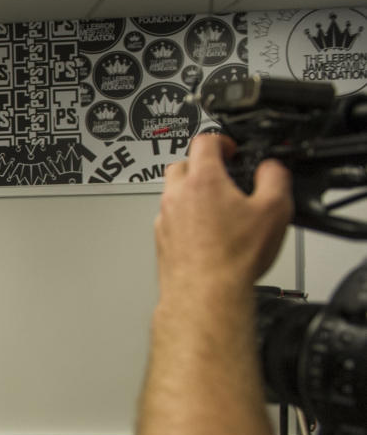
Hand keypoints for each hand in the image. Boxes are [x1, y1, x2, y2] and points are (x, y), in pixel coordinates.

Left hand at [155, 133, 291, 302]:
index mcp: (203, 181)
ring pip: (173, 193)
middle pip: (182, 164)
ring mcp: (164, 218)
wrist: (205, 294)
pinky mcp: (161, 239)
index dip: (221, 140)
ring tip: (216, 207)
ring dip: (191, 193)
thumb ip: (275, 178)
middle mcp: (177, 196)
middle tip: (221, 175)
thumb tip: (271, 168)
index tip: (231, 149)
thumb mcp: (274, 210)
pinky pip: (170, 218)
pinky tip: (204, 232)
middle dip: (202, 165)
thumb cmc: (233, 258)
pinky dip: (184, 218)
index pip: (204, 142)